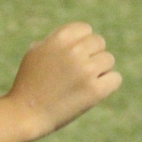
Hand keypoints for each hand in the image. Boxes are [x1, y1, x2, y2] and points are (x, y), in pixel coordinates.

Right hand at [8, 22, 121, 138]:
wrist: (27, 113)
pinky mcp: (96, 91)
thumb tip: (80, 37)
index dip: (81, 41)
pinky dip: (107, 84)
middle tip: (78, 70)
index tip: (73, 55)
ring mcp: (86, 71)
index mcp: (59, 38)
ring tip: (81, 81)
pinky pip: (115, 78)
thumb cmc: (30, 81)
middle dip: (91, 54)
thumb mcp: (36, 52)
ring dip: (99, 69)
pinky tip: (92, 90)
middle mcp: (74, 51)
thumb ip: (57, 40)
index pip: (85, 29)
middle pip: (99, 42)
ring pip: (108, 60)